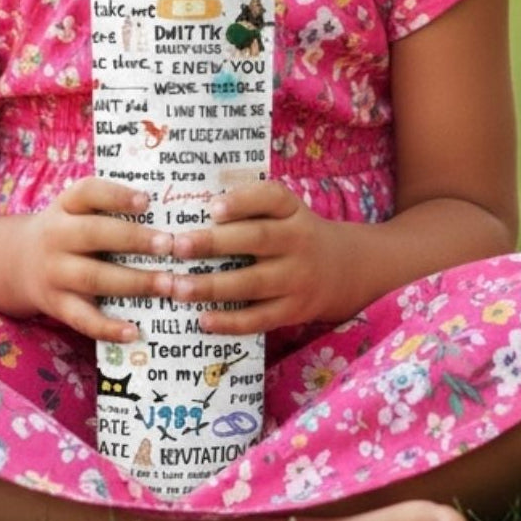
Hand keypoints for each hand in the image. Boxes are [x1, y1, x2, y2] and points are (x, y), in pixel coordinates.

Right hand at [12, 178, 174, 341]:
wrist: (17, 262)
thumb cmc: (67, 231)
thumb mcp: (77, 209)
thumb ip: (111, 206)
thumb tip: (168, 208)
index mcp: (67, 206)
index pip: (89, 192)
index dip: (117, 196)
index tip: (146, 201)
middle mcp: (56, 236)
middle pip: (93, 234)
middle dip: (133, 239)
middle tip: (169, 244)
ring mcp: (54, 272)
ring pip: (93, 277)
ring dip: (133, 281)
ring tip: (167, 284)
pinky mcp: (56, 305)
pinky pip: (82, 318)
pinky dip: (108, 327)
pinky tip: (134, 331)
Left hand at [168, 182, 350, 333]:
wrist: (343, 269)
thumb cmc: (293, 233)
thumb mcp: (283, 210)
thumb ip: (249, 204)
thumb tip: (197, 210)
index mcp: (292, 210)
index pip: (271, 198)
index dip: (241, 201)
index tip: (211, 208)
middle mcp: (298, 241)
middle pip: (257, 239)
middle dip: (214, 243)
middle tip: (177, 246)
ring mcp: (297, 278)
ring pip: (253, 283)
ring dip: (212, 286)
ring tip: (178, 288)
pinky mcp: (293, 311)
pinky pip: (260, 318)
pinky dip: (231, 321)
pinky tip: (203, 320)